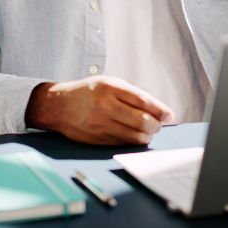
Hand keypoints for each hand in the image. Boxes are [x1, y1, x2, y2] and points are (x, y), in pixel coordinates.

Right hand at [25, 76, 174, 144]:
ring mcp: (101, 124)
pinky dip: (135, 141)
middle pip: (142, 121)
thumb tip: (159, 110)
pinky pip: (124, 143)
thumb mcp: (108, 83)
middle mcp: (105, 106)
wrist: (58, 106)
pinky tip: (136, 136)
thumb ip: (132, 94)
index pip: (143, 101)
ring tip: (149, 130)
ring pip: (135, 136)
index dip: (160, 110)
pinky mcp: (98, 139)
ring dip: (148, 135)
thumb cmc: (88, 93)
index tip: (169, 115)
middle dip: (156, 125)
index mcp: (110, 88)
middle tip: (159, 123)